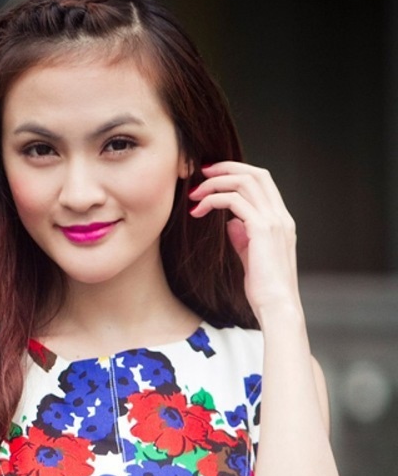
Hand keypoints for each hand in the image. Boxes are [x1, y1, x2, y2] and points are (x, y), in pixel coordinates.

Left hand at [188, 161, 299, 321]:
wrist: (276, 307)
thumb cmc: (264, 289)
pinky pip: (234, 201)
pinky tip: (199, 210)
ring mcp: (274, 221)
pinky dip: (213, 199)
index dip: (237, 171)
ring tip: (194, 194)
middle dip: (226, 168)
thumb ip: (244, 236)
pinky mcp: (262, 230)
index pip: (263, 181)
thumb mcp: (252, 257)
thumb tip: (231, 222)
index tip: (212, 176)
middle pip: (255, 173)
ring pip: (244, 182)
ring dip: (215, 183)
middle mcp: (281, 216)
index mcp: (281, 220)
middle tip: (201, 173)